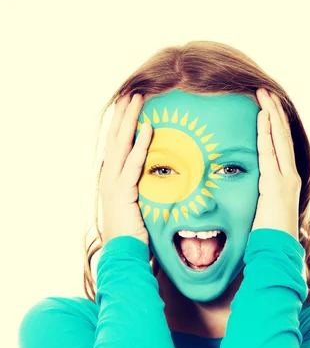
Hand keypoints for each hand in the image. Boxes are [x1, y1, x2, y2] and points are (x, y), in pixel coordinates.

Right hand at [99, 93, 152, 245]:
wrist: (124, 254)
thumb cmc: (134, 236)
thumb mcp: (138, 207)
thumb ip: (144, 190)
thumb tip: (161, 178)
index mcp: (112, 180)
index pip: (117, 146)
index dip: (121, 125)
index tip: (128, 106)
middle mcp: (109, 178)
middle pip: (115, 139)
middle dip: (123, 115)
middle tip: (131, 93)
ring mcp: (113, 185)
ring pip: (121, 145)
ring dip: (130, 120)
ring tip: (137, 98)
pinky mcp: (123, 192)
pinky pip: (133, 164)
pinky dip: (140, 145)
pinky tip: (148, 128)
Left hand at [251, 88, 300, 240]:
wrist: (276, 251)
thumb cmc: (267, 236)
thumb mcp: (262, 212)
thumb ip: (258, 198)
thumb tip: (246, 195)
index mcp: (285, 181)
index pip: (280, 146)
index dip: (273, 125)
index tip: (265, 108)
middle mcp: (289, 176)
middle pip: (282, 136)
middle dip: (273, 112)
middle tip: (263, 91)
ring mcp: (285, 178)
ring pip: (279, 139)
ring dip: (271, 115)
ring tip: (263, 94)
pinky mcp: (277, 183)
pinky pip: (270, 152)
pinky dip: (267, 132)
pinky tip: (263, 115)